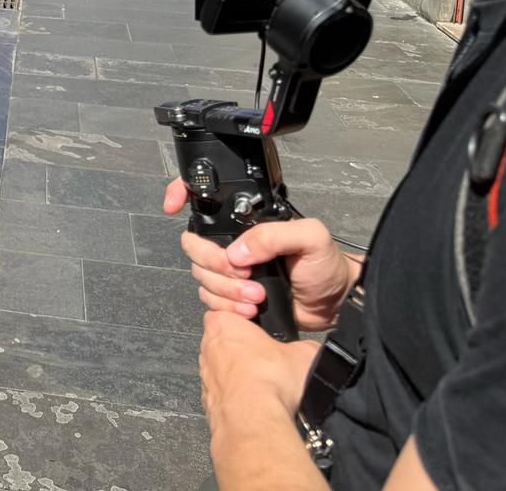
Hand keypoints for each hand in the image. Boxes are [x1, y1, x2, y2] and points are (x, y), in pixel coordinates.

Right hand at [165, 179, 359, 331]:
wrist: (334, 303)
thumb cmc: (325, 265)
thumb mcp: (309, 237)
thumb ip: (272, 236)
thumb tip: (236, 252)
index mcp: (246, 222)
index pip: (204, 202)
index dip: (180, 195)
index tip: (171, 206)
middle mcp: (234, 243)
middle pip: (195, 247)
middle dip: (216, 266)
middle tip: (247, 276)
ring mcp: (231, 271)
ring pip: (201, 277)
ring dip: (226, 291)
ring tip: (257, 298)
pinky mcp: (232, 296)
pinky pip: (211, 300)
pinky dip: (227, 307)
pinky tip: (250, 309)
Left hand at [200, 310, 318, 423]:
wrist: (255, 421)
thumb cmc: (272, 379)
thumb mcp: (305, 353)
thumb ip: (303, 346)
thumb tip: (308, 352)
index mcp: (223, 325)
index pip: (226, 314)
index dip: (244, 323)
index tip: (262, 334)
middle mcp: (207, 349)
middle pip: (222, 344)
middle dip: (242, 352)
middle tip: (268, 364)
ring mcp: (204, 379)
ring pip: (220, 372)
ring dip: (238, 379)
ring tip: (266, 390)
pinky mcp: (207, 405)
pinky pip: (222, 398)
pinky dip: (237, 402)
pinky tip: (256, 409)